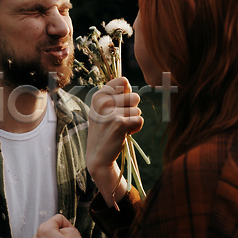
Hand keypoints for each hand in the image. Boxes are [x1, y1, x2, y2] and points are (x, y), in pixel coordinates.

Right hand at [87, 77, 142, 204]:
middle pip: (135, 96)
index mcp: (98, 95)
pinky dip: (136, 128)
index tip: (117, 106)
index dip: (126, 94)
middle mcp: (102, 101)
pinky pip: (139, 120)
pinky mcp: (120, 123)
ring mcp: (110, 112)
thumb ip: (114, 94)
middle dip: (132, 109)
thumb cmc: (105, 130)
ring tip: (120, 128)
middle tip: (119, 120)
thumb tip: (127, 82)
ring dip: (133, 120)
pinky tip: (124, 134)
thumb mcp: (102, 109)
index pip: (123, 81)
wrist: (98, 156)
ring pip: (138, 109)